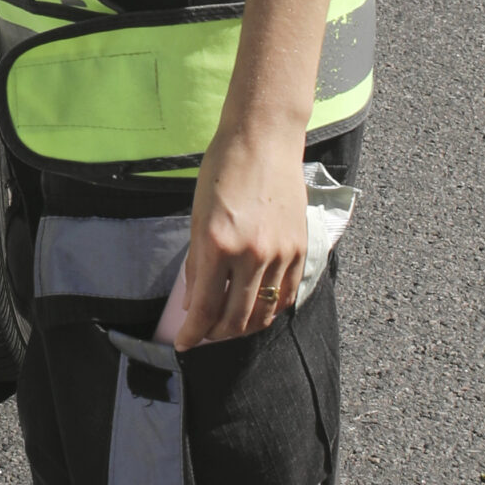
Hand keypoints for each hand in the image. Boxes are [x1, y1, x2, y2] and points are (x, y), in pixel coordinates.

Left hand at [173, 121, 308, 350]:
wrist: (264, 139)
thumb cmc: (223, 170)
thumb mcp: (197, 215)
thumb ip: (196, 263)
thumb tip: (194, 302)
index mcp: (218, 244)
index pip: (205, 307)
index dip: (193, 333)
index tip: (183, 344)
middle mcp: (252, 254)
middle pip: (235, 318)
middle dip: (216, 335)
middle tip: (204, 336)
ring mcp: (280, 253)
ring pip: (264, 312)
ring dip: (243, 328)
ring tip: (228, 327)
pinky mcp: (300, 249)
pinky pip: (286, 295)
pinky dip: (270, 310)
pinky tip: (257, 310)